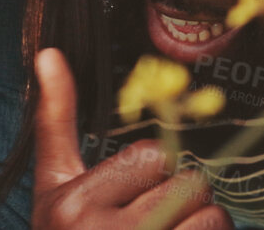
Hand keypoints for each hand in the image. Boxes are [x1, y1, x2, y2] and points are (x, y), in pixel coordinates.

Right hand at [31, 49, 234, 229]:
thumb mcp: (52, 185)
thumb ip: (56, 120)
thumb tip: (49, 51)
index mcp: (74, 206)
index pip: (155, 156)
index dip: (155, 175)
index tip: (133, 199)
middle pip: (191, 187)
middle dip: (185, 203)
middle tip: (158, 225)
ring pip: (214, 221)